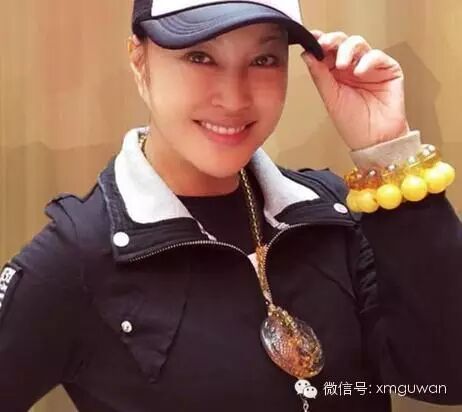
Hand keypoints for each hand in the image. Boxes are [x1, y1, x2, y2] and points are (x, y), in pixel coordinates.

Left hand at [302, 31, 409, 150]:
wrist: (373, 140)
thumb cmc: (353, 124)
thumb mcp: (330, 98)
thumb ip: (320, 75)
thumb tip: (307, 55)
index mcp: (336, 74)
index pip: (327, 52)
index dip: (319, 43)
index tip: (311, 40)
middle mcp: (352, 68)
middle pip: (343, 43)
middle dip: (333, 41)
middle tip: (324, 45)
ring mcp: (370, 67)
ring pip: (359, 44)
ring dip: (348, 50)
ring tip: (342, 65)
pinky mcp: (389, 70)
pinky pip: (378, 56)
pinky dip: (367, 61)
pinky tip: (359, 72)